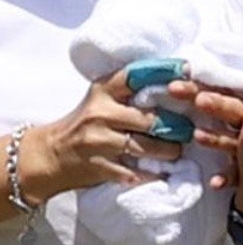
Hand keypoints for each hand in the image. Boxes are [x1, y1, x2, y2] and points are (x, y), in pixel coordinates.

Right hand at [24, 68, 182, 203]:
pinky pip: (134, 172)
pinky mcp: (99, 167)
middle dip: (176, 126)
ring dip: (168, 150)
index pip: (136, 75)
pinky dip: (152, 173)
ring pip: (145, 146)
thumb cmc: (87, 121)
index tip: (188, 71)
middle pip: (149, 118)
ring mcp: (99, 142)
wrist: (50, 155)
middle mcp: (101, 113)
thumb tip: (180, 78)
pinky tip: (164, 171)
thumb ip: (132, 88)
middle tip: (191, 128)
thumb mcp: (103, 97)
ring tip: (179, 149)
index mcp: (104, 90)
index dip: (165, 71)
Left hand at [167, 78, 242, 187]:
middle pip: (232, 109)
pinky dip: (228, 176)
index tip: (184, 69)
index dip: (205, 80)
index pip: (228, 88)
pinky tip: (215, 182)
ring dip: (216, 138)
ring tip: (197, 135)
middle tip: (196, 98)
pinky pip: (240, 174)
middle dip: (214, 103)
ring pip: (233, 140)